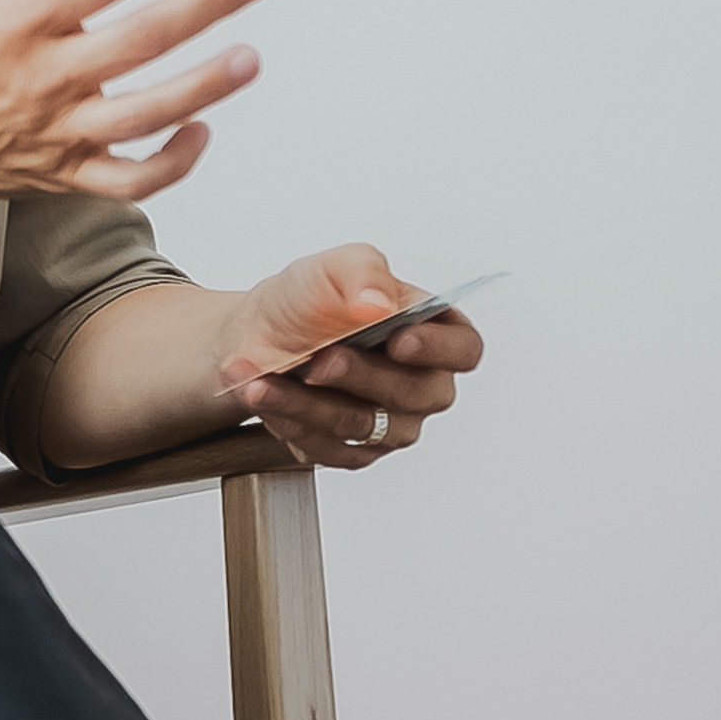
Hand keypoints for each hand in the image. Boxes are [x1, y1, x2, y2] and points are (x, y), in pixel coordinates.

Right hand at [0, 0, 263, 222]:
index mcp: (16, 25)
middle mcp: (43, 81)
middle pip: (138, 42)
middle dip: (203, 6)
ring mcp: (59, 135)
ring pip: (145, 116)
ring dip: (203, 87)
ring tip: (250, 57)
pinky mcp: (67, 177)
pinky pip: (131, 181)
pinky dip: (173, 163)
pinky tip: (204, 129)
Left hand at [215, 244, 485, 471]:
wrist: (256, 336)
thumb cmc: (306, 302)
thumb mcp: (331, 267)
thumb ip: (362, 274)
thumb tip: (378, 303)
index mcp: (432, 331)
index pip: (463, 349)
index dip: (437, 348)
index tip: (398, 339)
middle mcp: (420, 383)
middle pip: (413, 393)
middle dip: (360, 376)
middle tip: (318, 358)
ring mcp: (391, 423)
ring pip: (363, 424)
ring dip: (307, 401)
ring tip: (265, 378)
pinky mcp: (355, 452)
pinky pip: (330, 448)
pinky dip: (290, 421)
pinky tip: (264, 395)